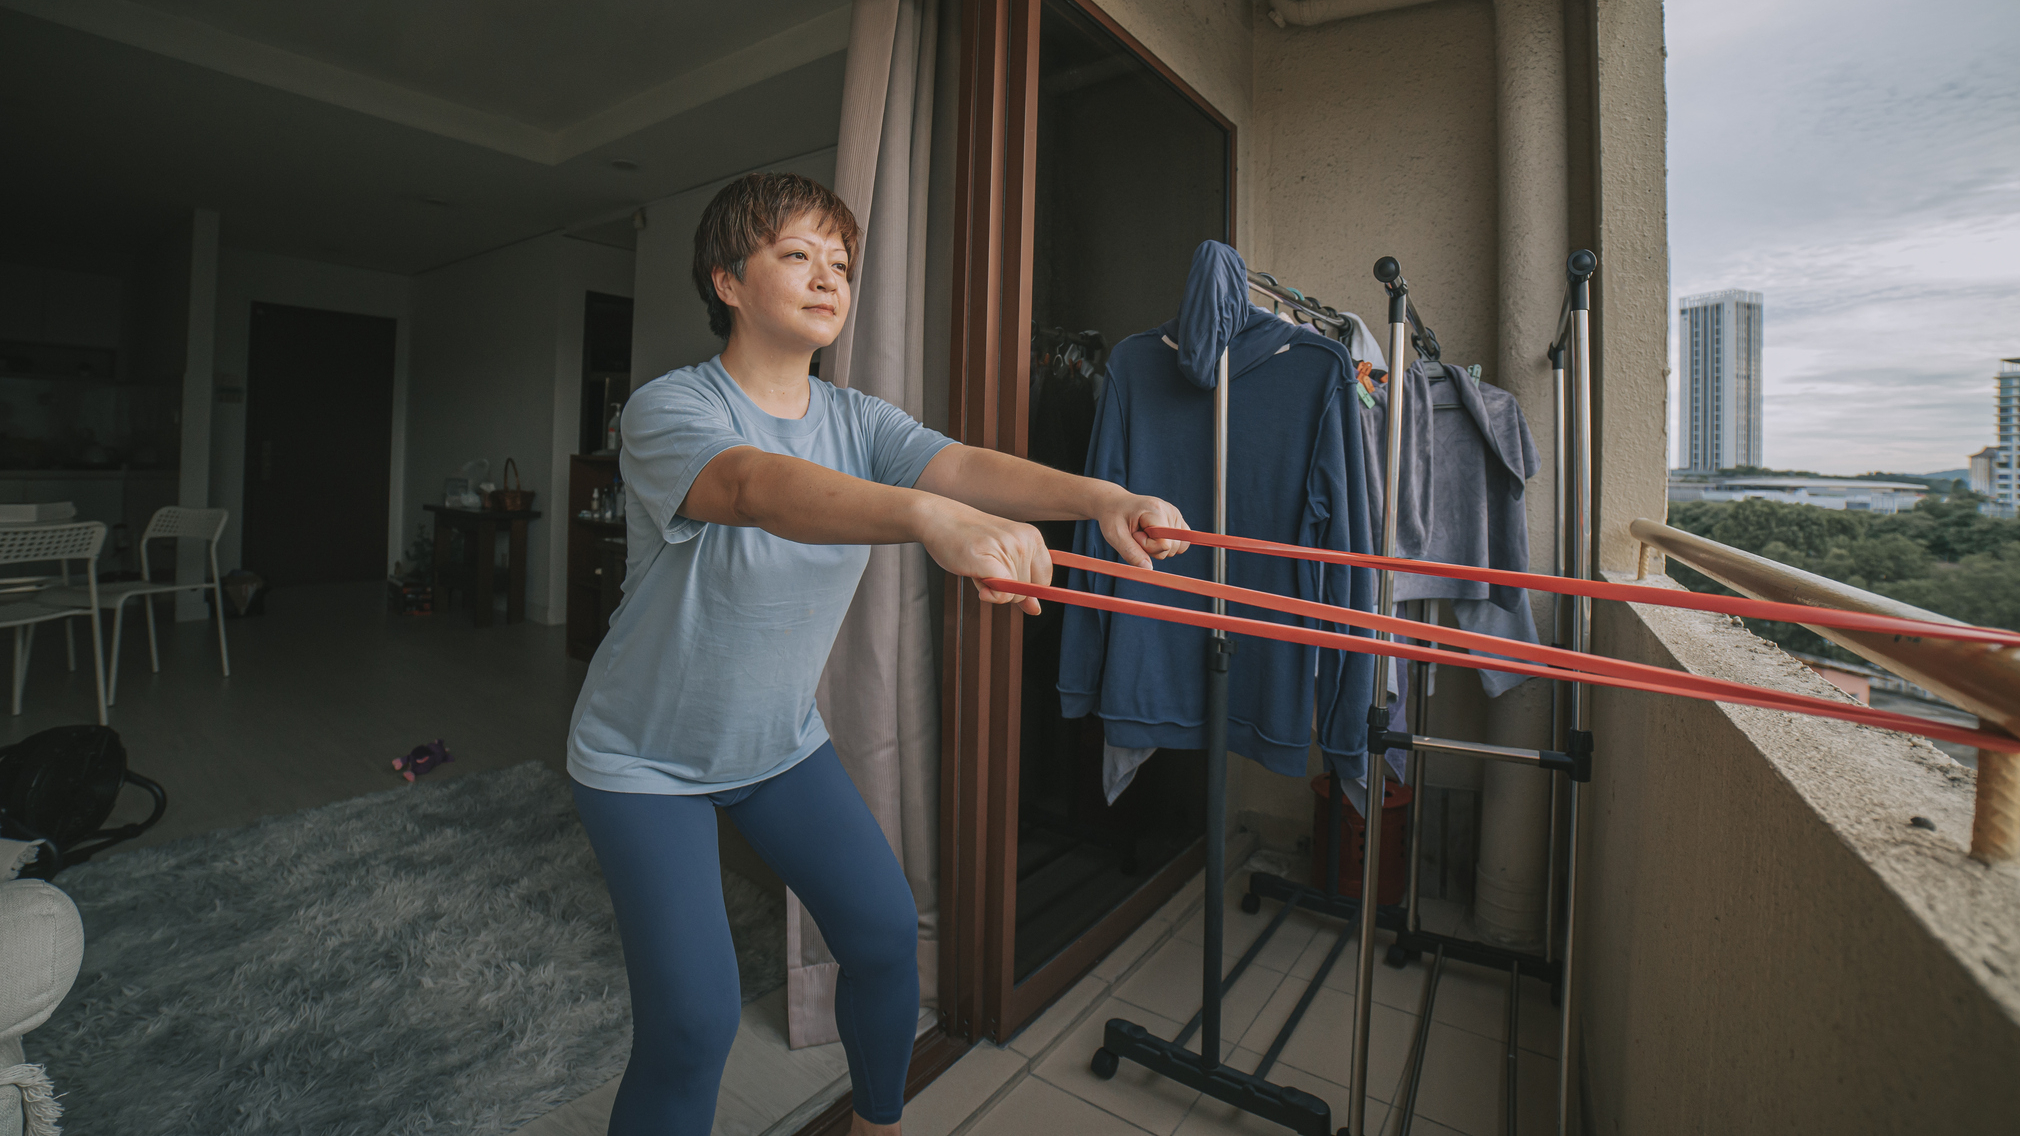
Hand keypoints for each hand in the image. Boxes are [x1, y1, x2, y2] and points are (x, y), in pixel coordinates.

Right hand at [917, 498, 1052, 614]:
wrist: (941, 519)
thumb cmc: (971, 539)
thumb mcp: (1003, 556)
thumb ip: (1022, 582)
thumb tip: (1036, 609)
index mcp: (1032, 536)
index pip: (1044, 579)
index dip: (1027, 588)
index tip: (1009, 581)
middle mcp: (1023, 541)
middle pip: (1027, 589)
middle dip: (1006, 589)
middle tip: (986, 568)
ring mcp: (1005, 549)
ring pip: (1012, 594)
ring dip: (992, 589)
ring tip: (978, 567)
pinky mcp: (987, 559)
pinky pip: (1002, 594)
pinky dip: (993, 597)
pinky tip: (982, 590)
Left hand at [1092, 488, 1189, 569]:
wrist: (1115, 503)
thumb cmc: (1113, 517)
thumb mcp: (1115, 535)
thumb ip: (1131, 553)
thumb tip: (1148, 569)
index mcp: (1156, 510)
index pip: (1164, 545)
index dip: (1147, 546)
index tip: (1134, 534)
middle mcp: (1170, 510)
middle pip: (1172, 548)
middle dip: (1151, 548)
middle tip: (1136, 533)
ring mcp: (1176, 514)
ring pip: (1177, 548)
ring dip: (1158, 547)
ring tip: (1143, 532)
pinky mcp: (1177, 520)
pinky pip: (1182, 543)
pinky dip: (1167, 545)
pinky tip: (1153, 535)